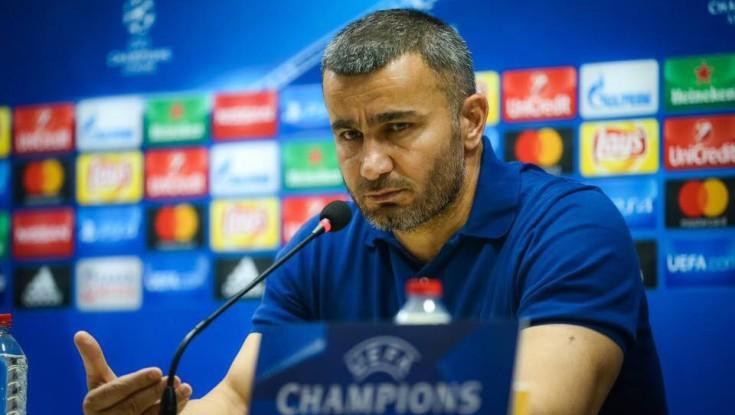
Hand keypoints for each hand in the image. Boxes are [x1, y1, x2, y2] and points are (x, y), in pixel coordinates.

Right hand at [74, 331, 192, 414]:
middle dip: (155, 391)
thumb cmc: (112, 397)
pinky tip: (183, 398)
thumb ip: (93, 359)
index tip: (157, 370)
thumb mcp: (100, 379)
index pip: (116, 390)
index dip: (136, 381)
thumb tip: (79, 333)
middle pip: (132, 405)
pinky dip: (172, 411)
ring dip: (169, 402)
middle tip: (175, 378)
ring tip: (185, 387)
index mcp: (92, 403)